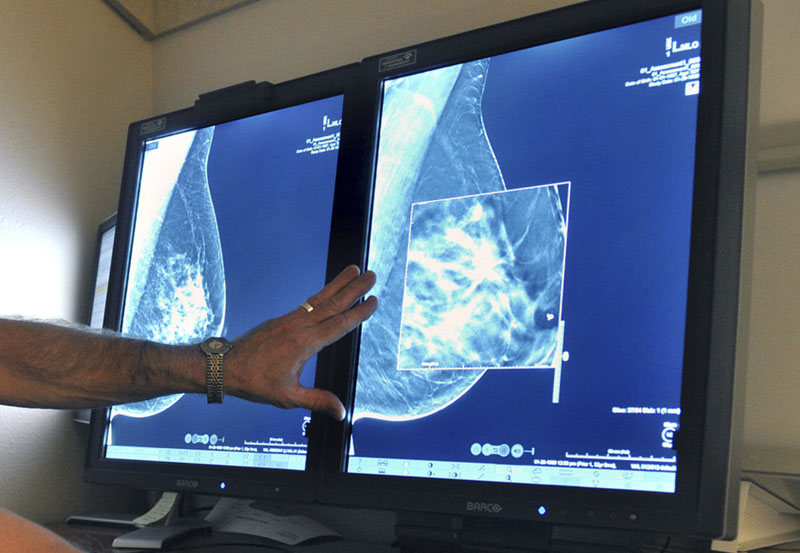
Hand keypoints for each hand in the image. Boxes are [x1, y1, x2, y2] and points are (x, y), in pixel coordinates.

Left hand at [226, 265, 376, 419]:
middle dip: (354, 289)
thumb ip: (317, 401)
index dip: (358, 313)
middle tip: (371, 275)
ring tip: (354, 269)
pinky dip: (323, 293)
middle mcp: (299, 326)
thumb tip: (340, 411)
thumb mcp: (287, 396)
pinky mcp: (283, 319)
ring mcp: (290, 320)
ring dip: (339, 284)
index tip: (373, 301)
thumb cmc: (254, 381)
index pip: (338, 325)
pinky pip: (309, 302)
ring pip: (320, 298)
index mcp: (303, 343)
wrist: (225, 366)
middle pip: (333, 304)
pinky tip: (330, 290)